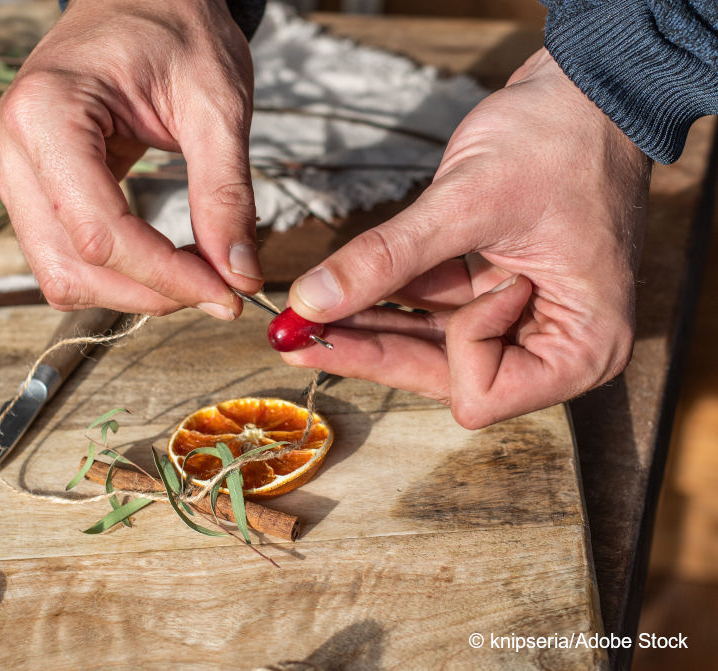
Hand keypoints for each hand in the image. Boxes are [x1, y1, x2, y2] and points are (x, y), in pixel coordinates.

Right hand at [0, 0, 262, 318]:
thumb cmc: (175, 26)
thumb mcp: (215, 104)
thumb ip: (225, 193)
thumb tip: (240, 273)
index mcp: (46, 112)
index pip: (100, 233)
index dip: (166, 277)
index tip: (227, 294)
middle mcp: (9, 145)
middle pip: (71, 265)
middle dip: (149, 292)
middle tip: (219, 291)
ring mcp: (9, 167)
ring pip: (61, 272)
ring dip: (131, 290)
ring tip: (196, 276)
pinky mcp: (24, 184)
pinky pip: (61, 253)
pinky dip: (116, 271)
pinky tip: (164, 261)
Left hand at [279, 49, 651, 428]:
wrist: (586, 87)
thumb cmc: (559, 138)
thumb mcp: (467, 202)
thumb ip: (386, 259)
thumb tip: (309, 302)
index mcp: (582, 345)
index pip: (482, 394)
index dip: (449, 351)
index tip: (445, 287)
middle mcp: (556, 346)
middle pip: (443, 375)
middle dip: (371, 349)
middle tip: (292, 339)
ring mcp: (523, 319)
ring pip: (428, 344)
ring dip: (366, 325)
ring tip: (296, 319)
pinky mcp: (496, 291)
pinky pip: (431, 309)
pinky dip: (387, 298)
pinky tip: (332, 292)